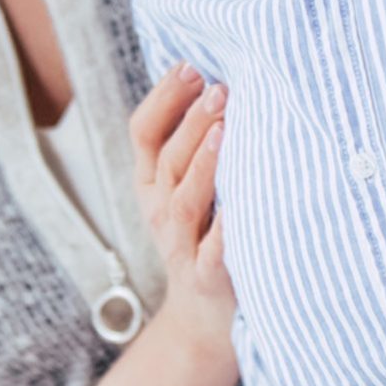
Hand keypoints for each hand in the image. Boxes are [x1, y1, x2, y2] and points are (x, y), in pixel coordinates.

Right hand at [129, 63, 235, 350]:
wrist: (204, 319)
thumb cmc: (206, 236)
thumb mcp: (189, 188)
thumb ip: (194, 143)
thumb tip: (222, 77)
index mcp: (152, 184)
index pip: (143, 133)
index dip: (163, 98)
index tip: (191, 66)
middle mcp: (160, 211)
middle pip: (168, 159)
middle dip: (191, 120)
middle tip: (218, 86)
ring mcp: (182, 246)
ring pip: (185, 199)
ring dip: (203, 163)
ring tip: (224, 128)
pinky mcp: (209, 278)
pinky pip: (215, 251)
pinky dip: (226, 228)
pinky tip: (242, 204)